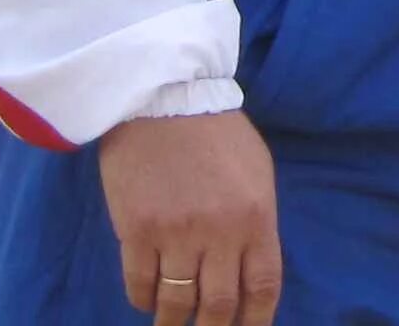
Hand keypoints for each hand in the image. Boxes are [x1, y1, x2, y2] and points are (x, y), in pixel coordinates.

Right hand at [97, 108, 282, 325]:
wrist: (163, 96)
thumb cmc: (215, 131)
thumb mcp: (257, 172)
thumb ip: (257, 221)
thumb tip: (251, 269)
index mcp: (256, 216)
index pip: (262, 287)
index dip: (256, 321)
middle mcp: (220, 231)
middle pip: (219, 305)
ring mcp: (177, 233)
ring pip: (177, 302)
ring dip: (174, 323)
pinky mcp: (137, 230)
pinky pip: (139, 284)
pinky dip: (143, 300)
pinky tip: (146, 300)